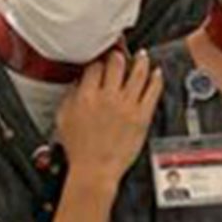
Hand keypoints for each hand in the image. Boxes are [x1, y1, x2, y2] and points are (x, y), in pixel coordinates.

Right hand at [58, 50, 160, 182]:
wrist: (95, 169)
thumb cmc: (79, 149)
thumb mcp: (64, 118)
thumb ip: (71, 96)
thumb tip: (78, 82)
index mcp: (87, 95)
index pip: (95, 66)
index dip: (98, 59)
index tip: (101, 58)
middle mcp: (108, 97)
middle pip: (117, 63)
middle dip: (118, 54)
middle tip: (120, 52)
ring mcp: (128, 106)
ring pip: (138, 73)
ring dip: (140, 60)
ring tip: (141, 56)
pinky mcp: (142, 116)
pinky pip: (153, 91)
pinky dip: (156, 79)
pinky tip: (157, 73)